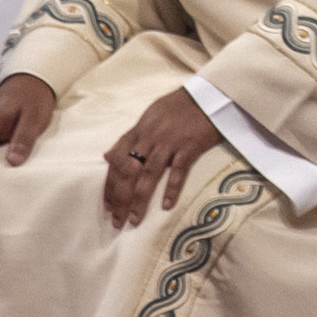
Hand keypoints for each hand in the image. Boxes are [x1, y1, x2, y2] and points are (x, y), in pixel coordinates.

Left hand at [102, 86, 220, 228]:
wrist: (209, 95)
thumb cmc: (179, 106)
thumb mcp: (149, 116)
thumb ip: (129, 138)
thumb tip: (108, 156)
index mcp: (139, 130)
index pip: (117, 161)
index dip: (110, 185)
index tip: (107, 205)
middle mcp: (150, 137)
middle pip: (129, 172)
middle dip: (120, 198)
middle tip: (117, 221)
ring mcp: (169, 142)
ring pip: (149, 174)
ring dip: (139, 199)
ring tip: (134, 220)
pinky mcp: (189, 146)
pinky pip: (178, 170)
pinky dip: (172, 188)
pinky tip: (166, 205)